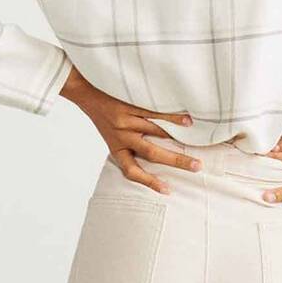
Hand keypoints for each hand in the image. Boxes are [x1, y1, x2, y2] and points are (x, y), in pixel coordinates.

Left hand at [59, 65, 202, 194]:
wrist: (84, 91)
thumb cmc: (102, 114)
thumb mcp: (110, 135)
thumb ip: (127, 144)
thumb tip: (154, 154)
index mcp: (116, 148)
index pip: (132, 171)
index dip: (149, 182)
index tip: (168, 191)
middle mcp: (122, 136)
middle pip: (152, 153)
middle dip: (176, 161)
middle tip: (197, 167)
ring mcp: (126, 120)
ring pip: (156, 132)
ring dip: (177, 137)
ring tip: (194, 140)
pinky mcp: (130, 105)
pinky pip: (154, 112)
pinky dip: (172, 118)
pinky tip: (186, 122)